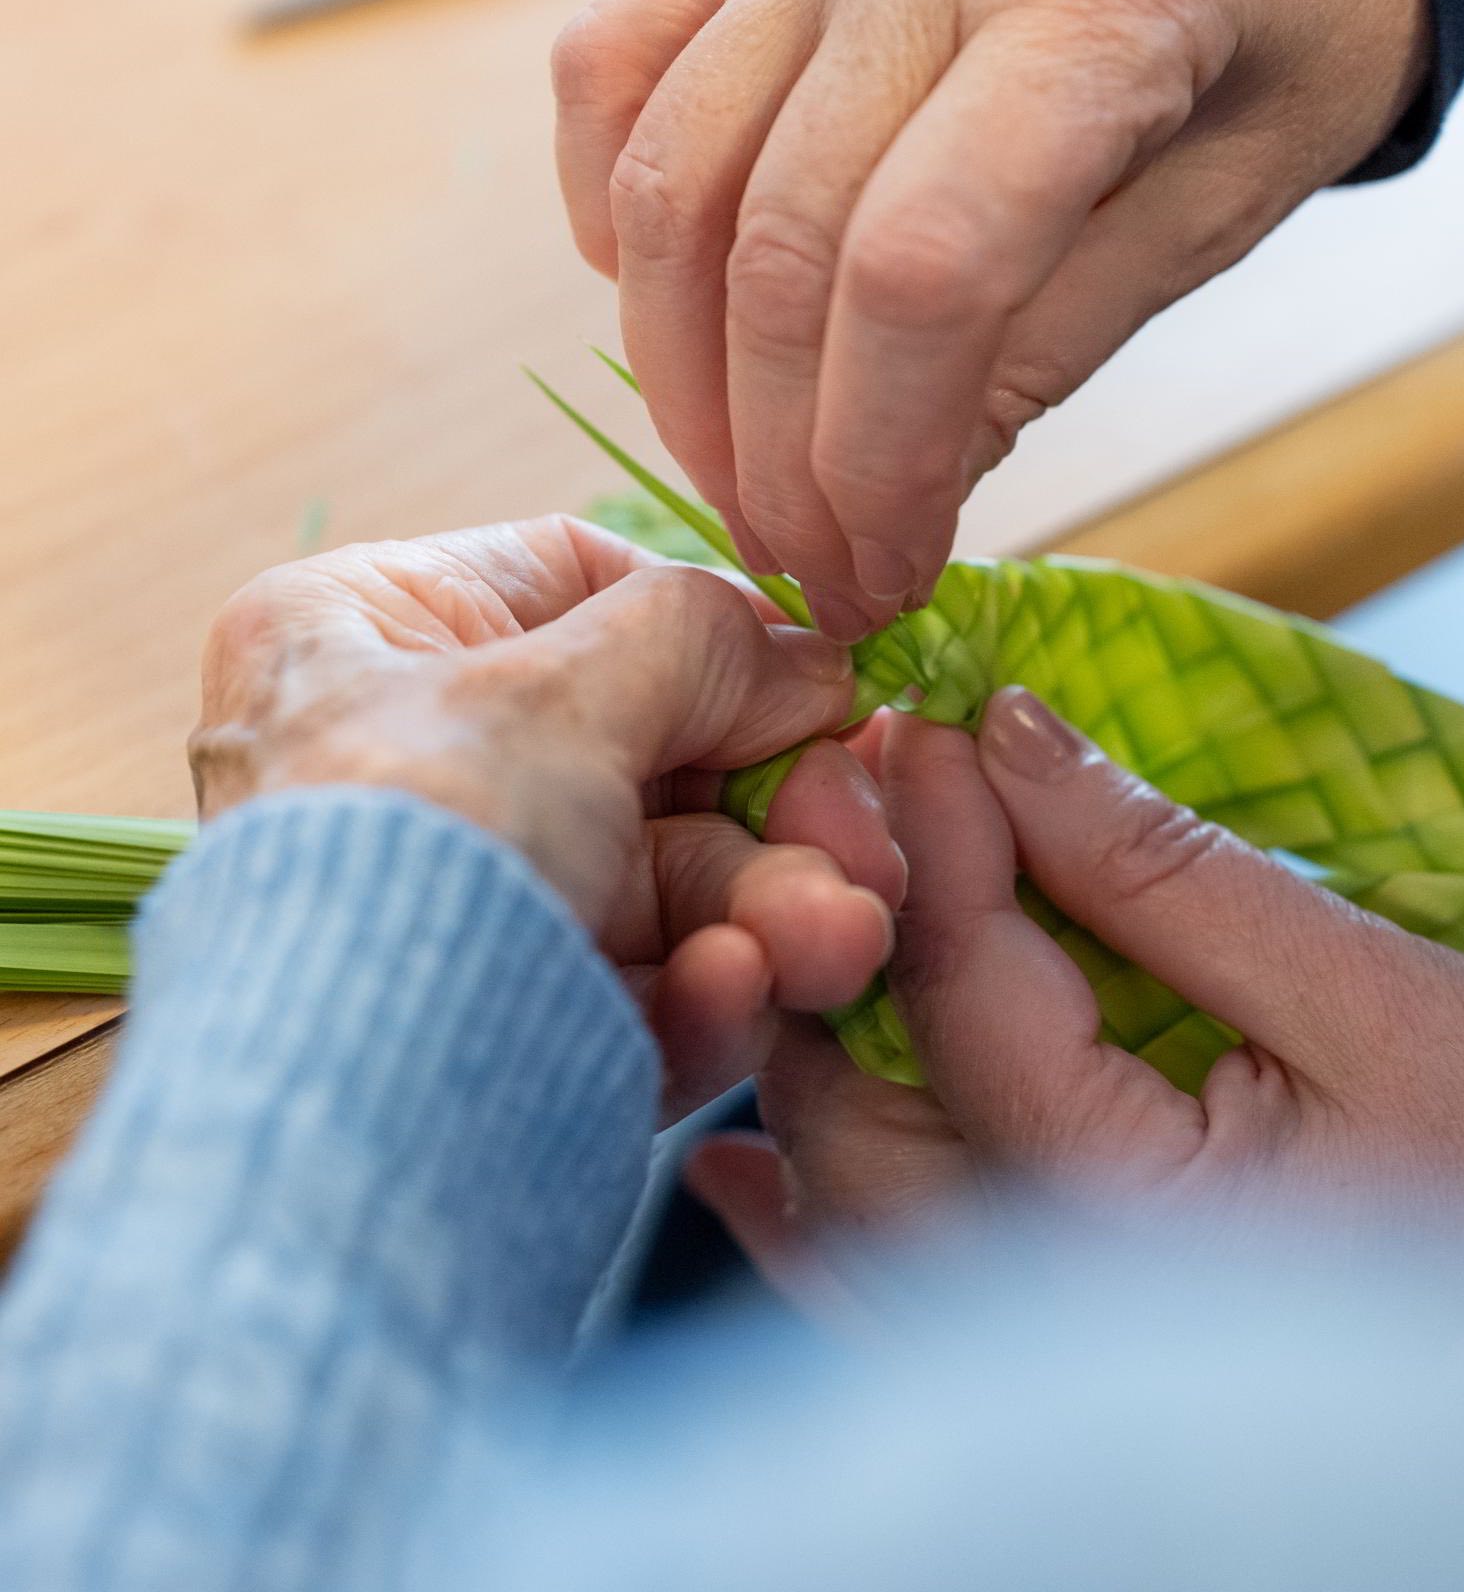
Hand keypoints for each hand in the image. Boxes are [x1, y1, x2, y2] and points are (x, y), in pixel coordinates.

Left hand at [190, 516, 903, 1117]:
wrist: (344, 1129)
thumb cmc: (416, 852)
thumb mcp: (559, 695)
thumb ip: (703, 640)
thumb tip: (811, 655)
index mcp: (371, 630)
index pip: (577, 584)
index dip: (712, 627)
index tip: (814, 680)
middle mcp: (420, 758)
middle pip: (661, 746)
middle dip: (785, 805)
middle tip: (868, 841)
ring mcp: (481, 895)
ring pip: (679, 876)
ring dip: (779, 904)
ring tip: (845, 940)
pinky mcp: (529, 1016)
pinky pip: (652, 977)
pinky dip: (713, 986)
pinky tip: (739, 990)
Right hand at [553, 0, 1427, 638]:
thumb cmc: (1282, 45)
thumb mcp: (1215, 214)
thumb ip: (1047, 346)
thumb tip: (891, 493)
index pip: (922, 275)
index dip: (876, 462)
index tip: (881, 577)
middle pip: (781, 244)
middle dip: (776, 456)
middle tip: (807, 568)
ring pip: (673, 173)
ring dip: (680, 371)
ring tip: (738, 481)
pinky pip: (614, 64)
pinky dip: (616, 211)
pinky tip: (668, 315)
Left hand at [690, 690, 1463, 1289]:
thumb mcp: (1375, 999)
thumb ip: (1168, 877)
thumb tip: (1015, 737)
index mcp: (1132, 1213)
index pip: (962, 994)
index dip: (934, 837)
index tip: (920, 719)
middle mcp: (1055, 1300)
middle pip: (863, 1100)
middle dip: (844, 928)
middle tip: (851, 792)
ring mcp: (1047, 1346)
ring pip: (855, 1195)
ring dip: (815, 1045)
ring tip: (802, 908)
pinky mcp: (1069, 1357)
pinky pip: (886, 1299)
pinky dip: (810, 1223)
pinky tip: (752, 1173)